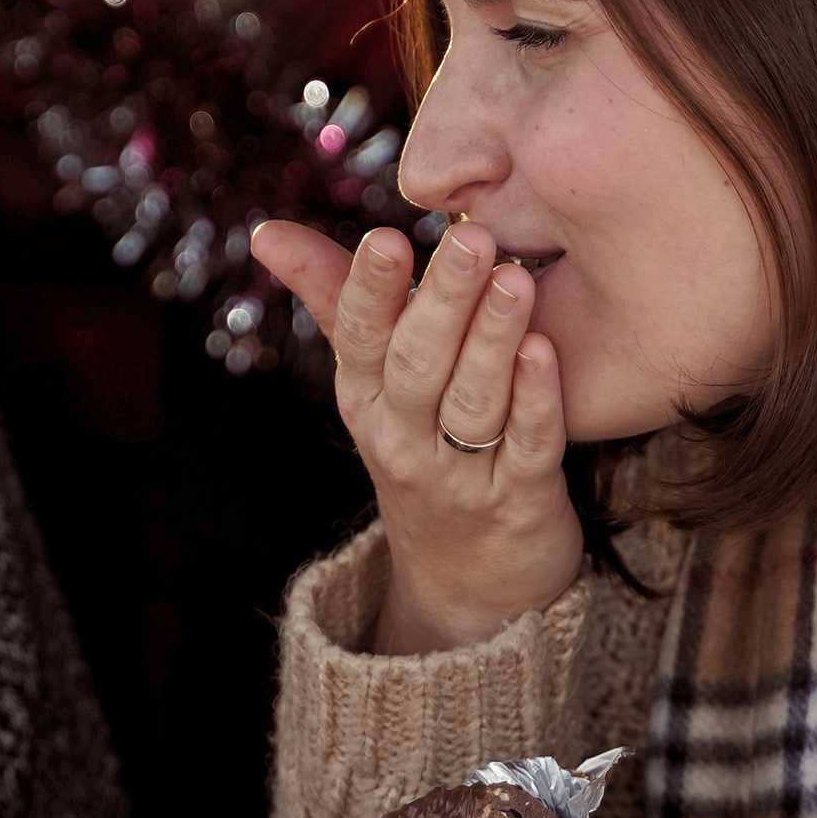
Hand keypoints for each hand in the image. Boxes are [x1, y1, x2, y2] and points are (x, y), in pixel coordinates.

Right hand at [252, 217, 583, 651]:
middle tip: (475, 239)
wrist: (466, 584)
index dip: (370, 290)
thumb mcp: (370, 385)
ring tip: (517, 280)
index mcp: (365, 400)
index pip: (359, 339)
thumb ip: (336, 300)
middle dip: (443, 300)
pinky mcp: (520, 502)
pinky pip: (527, 448)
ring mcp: (461, 475)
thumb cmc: (420, 451)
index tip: (387, 238)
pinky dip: (537, 401)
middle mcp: (404, 438)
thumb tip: (268, 233)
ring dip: (493, 340)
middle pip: (418, 365)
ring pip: (474, 403)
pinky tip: (548, 352)